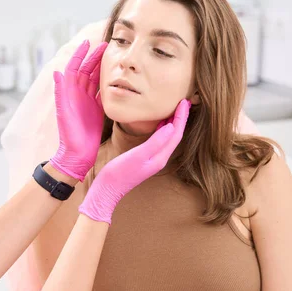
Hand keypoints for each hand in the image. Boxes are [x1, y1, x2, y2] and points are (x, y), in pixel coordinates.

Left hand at [49, 40, 107, 181]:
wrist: (77, 154)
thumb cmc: (69, 135)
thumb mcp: (64, 112)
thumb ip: (61, 93)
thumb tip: (57, 72)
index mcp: (69, 93)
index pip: (74, 68)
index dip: (80, 55)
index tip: (87, 43)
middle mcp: (78, 95)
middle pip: (87, 71)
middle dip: (94, 57)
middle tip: (106, 45)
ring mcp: (88, 102)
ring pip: (95, 80)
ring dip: (102, 67)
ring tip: (112, 56)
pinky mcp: (98, 110)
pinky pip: (103, 93)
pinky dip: (109, 83)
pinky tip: (117, 76)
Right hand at [78, 99, 191, 223]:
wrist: (107, 189)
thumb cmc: (120, 173)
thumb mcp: (138, 155)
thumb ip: (155, 142)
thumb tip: (171, 126)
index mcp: (161, 157)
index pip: (176, 134)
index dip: (181, 117)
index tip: (184, 101)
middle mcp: (160, 157)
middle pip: (175, 135)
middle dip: (180, 118)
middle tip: (183, 101)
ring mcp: (152, 158)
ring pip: (168, 137)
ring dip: (173, 122)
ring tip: (175, 108)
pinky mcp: (145, 158)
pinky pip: (159, 140)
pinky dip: (162, 129)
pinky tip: (160, 123)